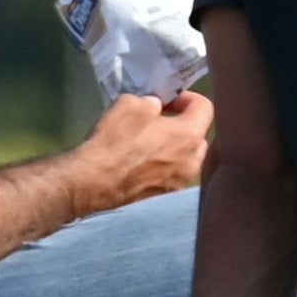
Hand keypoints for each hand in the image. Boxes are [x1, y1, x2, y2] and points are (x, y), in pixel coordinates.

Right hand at [78, 90, 213, 207]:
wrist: (91, 183)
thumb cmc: (114, 141)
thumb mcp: (130, 104)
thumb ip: (151, 102)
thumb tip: (155, 108)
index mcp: (190, 135)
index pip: (205, 107)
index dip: (187, 98)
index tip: (166, 100)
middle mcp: (192, 162)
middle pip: (198, 136)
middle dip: (182, 125)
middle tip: (158, 122)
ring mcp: (179, 183)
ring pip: (186, 159)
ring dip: (173, 149)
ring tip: (148, 145)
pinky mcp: (162, 198)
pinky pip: (171, 176)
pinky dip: (162, 168)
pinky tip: (140, 165)